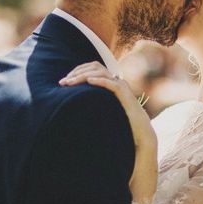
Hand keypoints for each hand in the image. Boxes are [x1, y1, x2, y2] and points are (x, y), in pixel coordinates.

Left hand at [60, 62, 157, 197]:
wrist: (140, 136)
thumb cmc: (121, 128)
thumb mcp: (101, 114)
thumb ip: (90, 108)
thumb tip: (69, 111)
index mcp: (109, 84)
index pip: (92, 68)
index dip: (77, 71)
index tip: (64, 82)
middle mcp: (116, 82)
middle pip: (95, 66)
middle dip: (76, 72)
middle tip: (62, 82)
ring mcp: (122, 88)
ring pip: (102, 72)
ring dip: (83, 75)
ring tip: (70, 82)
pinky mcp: (126, 96)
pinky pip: (112, 84)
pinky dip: (100, 81)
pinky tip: (89, 82)